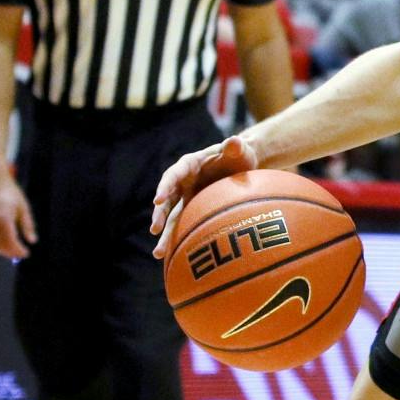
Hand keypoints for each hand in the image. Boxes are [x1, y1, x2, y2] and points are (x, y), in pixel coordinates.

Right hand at [0, 176, 36, 259]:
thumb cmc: (11, 193)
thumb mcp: (24, 208)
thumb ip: (27, 225)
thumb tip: (32, 241)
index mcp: (4, 218)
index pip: (10, 241)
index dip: (18, 250)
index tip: (26, 253)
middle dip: (10, 252)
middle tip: (20, 255)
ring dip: (1, 251)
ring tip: (13, 252)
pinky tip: (3, 245)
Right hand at [150, 135, 256, 260]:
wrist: (244, 165)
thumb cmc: (240, 155)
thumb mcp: (239, 150)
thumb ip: (235, 147)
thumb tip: (235, 141)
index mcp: (190, 165)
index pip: (173, 175)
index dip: (165, 187)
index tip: (158, 200)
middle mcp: (183, 182)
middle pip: (167, 200)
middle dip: (159, 215)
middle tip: (154, 229)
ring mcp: (187, 197)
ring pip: (172, 217)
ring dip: (165, 235)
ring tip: (158, 254)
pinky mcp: (194, 209)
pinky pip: (183, 225)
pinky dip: (178, 239)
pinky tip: (173, 258)